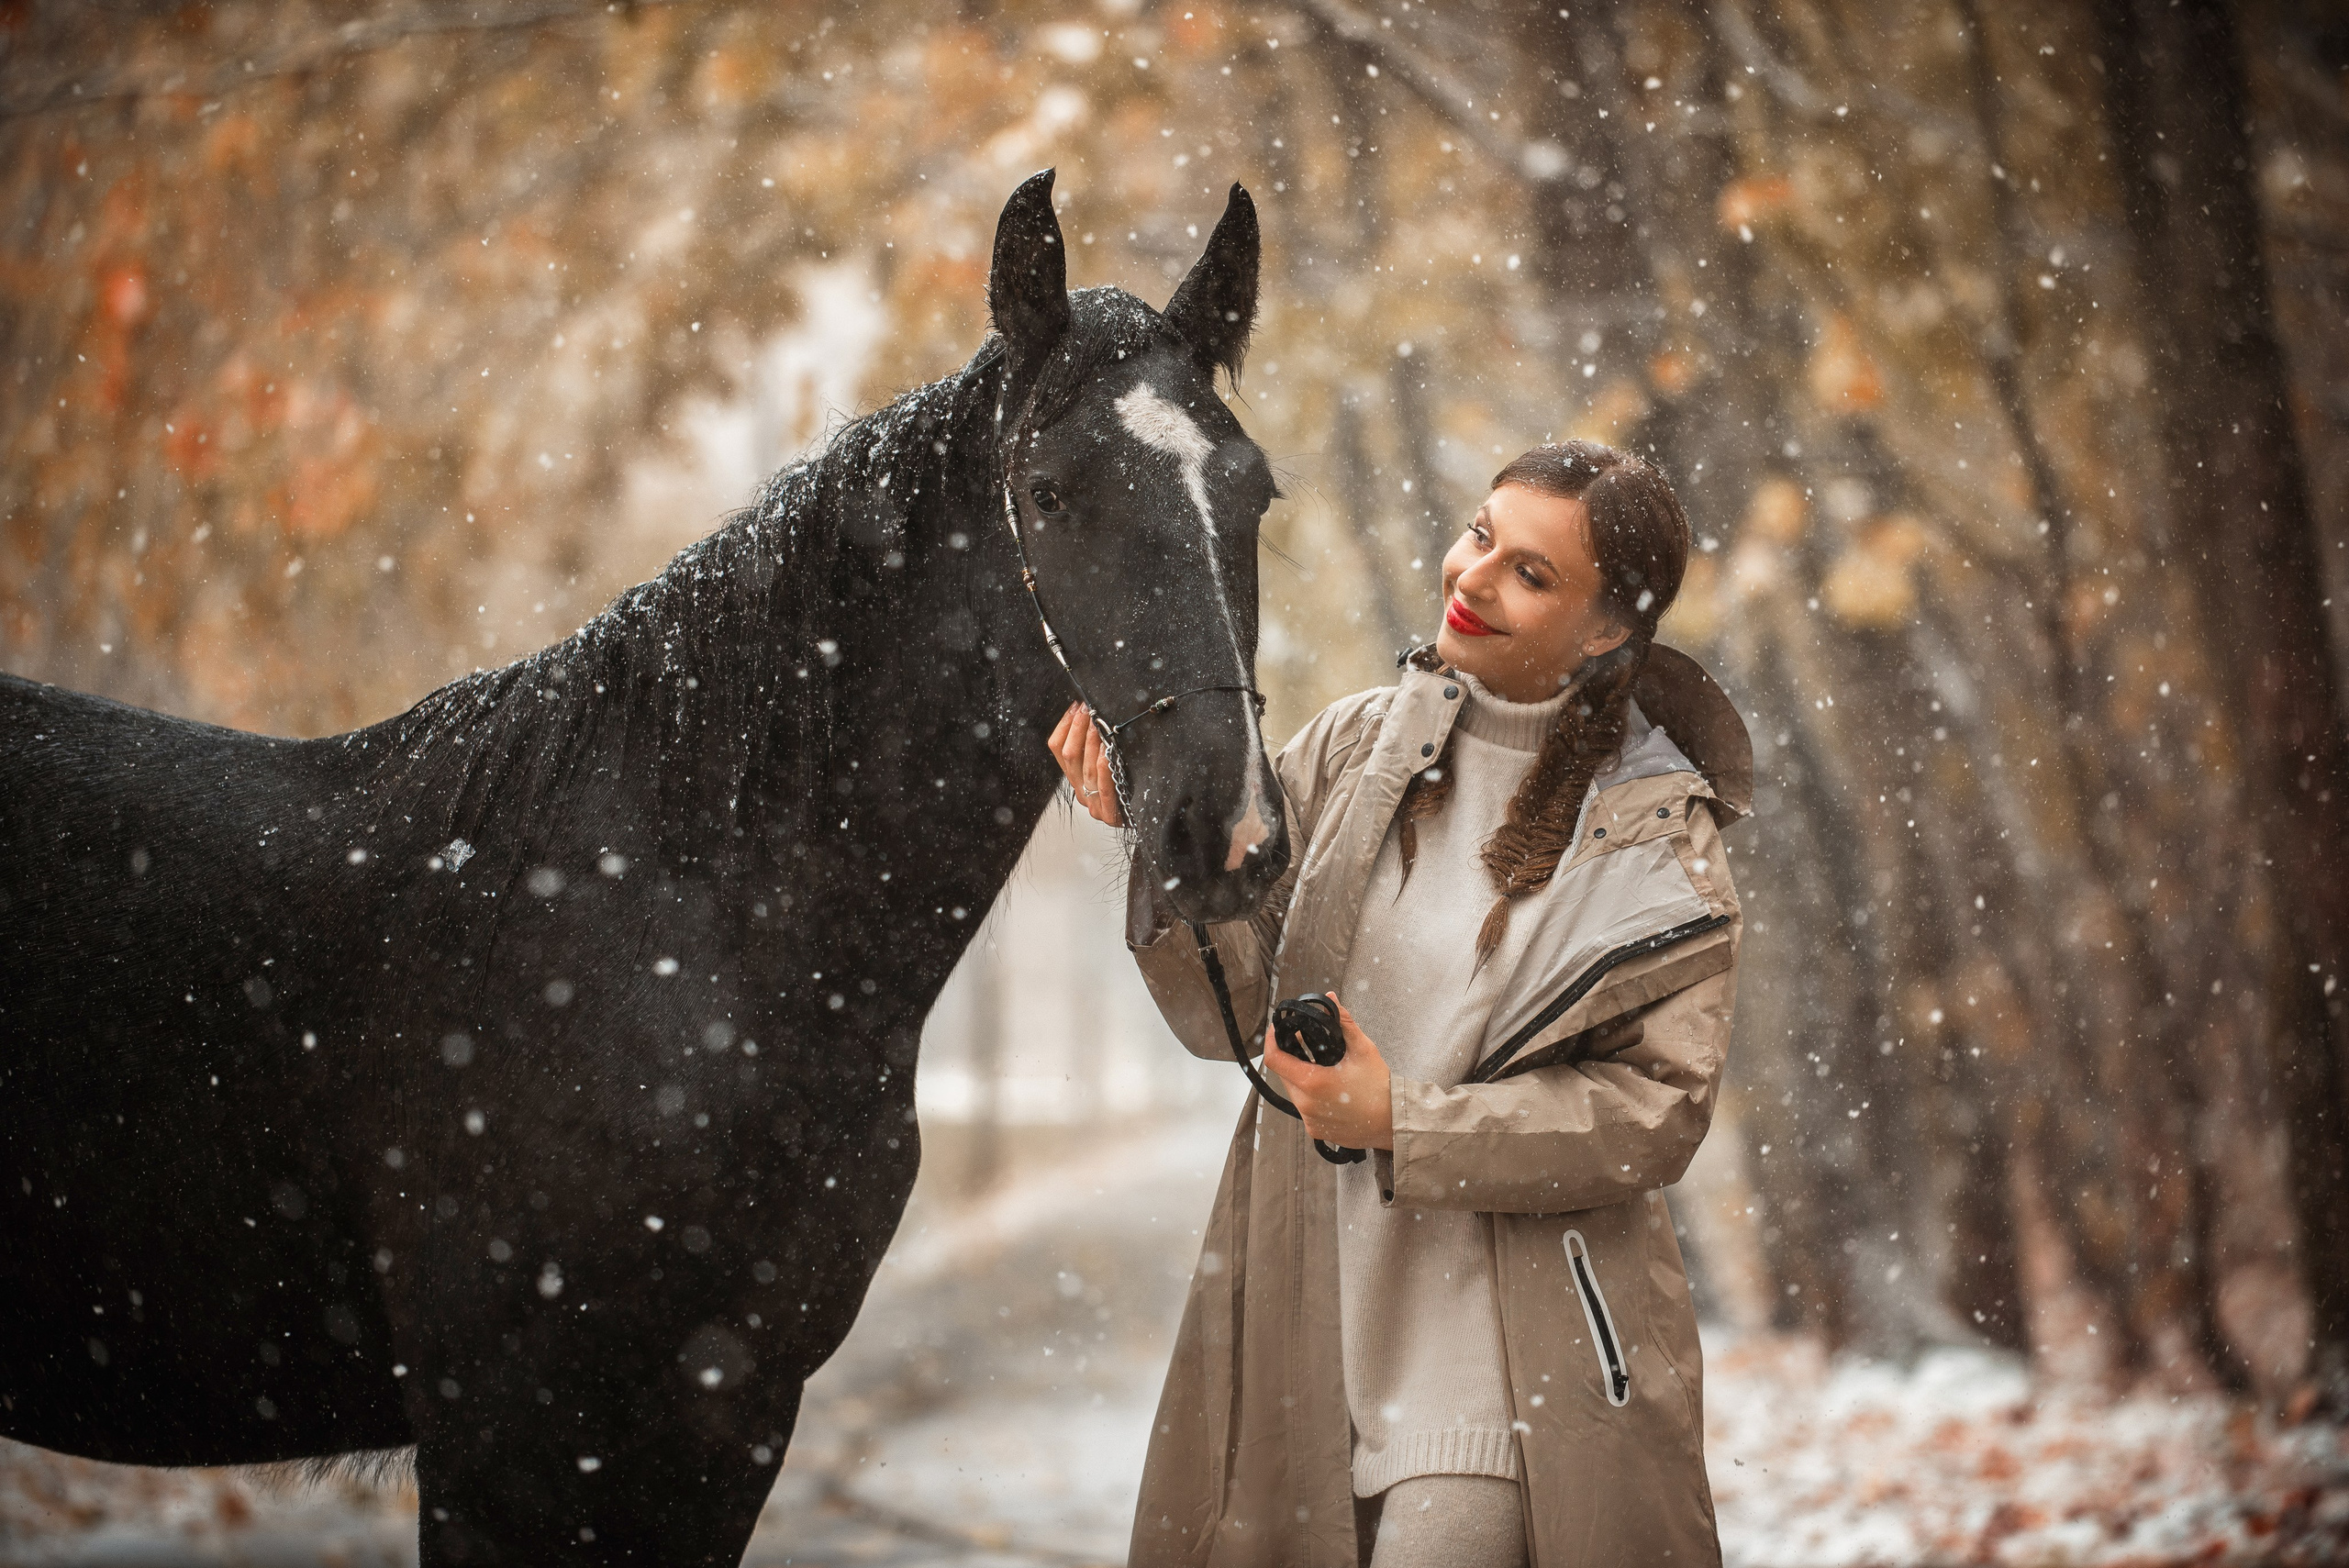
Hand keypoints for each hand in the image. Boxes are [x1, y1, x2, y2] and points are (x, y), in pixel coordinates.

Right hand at [1047, 701, 1122, 826]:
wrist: (1144, 821)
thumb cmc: (1128, 790)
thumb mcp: (1107, 768)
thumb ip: (1096, 750)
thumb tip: (1095, 717)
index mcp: (1076, 780)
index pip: (1059, 750)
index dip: (1065, 726)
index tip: (1075, 707)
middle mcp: (1081, 792)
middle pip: (1070, 757)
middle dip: (1077, 729)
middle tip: (1086, 709)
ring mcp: (1094, 805)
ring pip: (1086, 770)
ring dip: (1091, 743)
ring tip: (1097, 725)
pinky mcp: (1110, 814)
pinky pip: (1104, 788)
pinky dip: (1104, 769)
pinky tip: (1106, 753)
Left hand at [1260, 993, 1393, 1150]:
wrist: (1394, 1122)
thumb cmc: (1379, 1088)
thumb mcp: (1362, 1049)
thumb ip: (1343, 1023)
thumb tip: (1331, 1001)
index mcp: (1312, 1083)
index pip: (1274, 1060)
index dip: (1271, 1041)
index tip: (1277, 1030)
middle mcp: (1306, 1105)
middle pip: (1284, 1075)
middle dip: (1290, 1057)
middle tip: (1305, 1045)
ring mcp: (1310, 1121)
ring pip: (1294, 1093)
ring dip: (1300, 1077)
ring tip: (1320, 1066)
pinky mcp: (1316, 1131)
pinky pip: (1304, 1109)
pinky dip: (1310, 1096)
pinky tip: (1328, 1089)